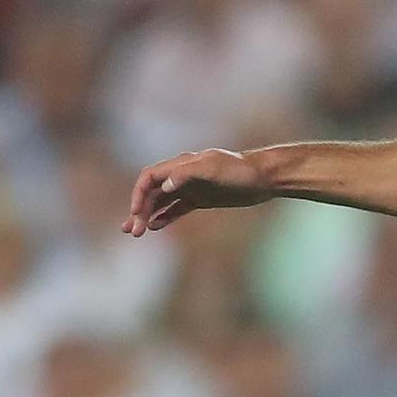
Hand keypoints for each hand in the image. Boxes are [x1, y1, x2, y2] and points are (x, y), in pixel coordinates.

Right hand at [123, 148, 272, 234]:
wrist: (264, 178)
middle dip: (139, 210)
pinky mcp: (201, 199)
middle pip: (152, 192)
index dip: (138, 194)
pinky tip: (156, 227)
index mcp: (180, 165)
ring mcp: (191, 188)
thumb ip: (188, 174)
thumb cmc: (240, 171)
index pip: (149, 178)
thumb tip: (165, 185)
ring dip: (147, 215)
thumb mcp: (214, 169)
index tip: (135, 213)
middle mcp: (182, 175)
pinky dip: (165, 217)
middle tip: (132, 231)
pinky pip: (177, 209)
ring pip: (161, 202)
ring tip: (136, 232)